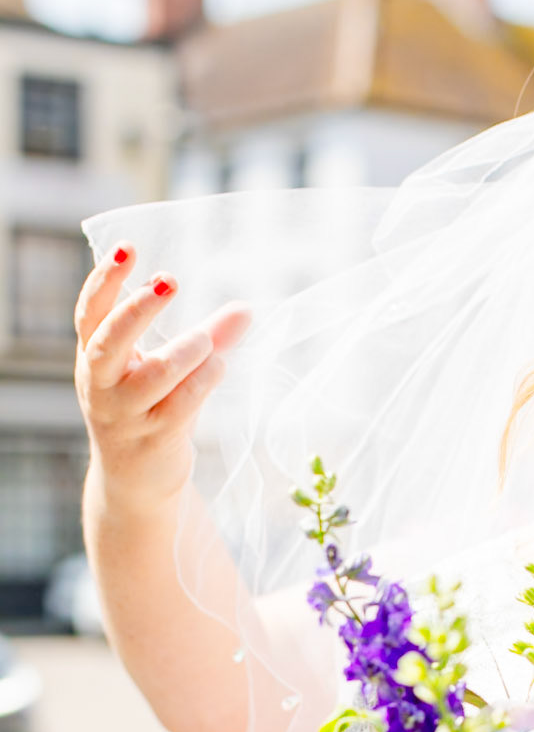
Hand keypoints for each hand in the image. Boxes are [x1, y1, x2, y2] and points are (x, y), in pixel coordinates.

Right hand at [75, 245, 250, 517]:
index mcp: (94, 359)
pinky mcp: (154, 439)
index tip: (127, 248)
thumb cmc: (150, 411)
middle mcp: (101, 385)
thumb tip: (246, 309)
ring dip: (187, 350)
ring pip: (153, 374)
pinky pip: (182, 402)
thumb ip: (206, 339)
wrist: (135, 483)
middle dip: (138, 308)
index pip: (90, 314)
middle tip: (169, 281)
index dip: (105, 281)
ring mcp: (126, 414)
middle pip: (108, 341)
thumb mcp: (167, 370)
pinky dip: (204, 379)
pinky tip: (219, 366)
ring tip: (207, 340)